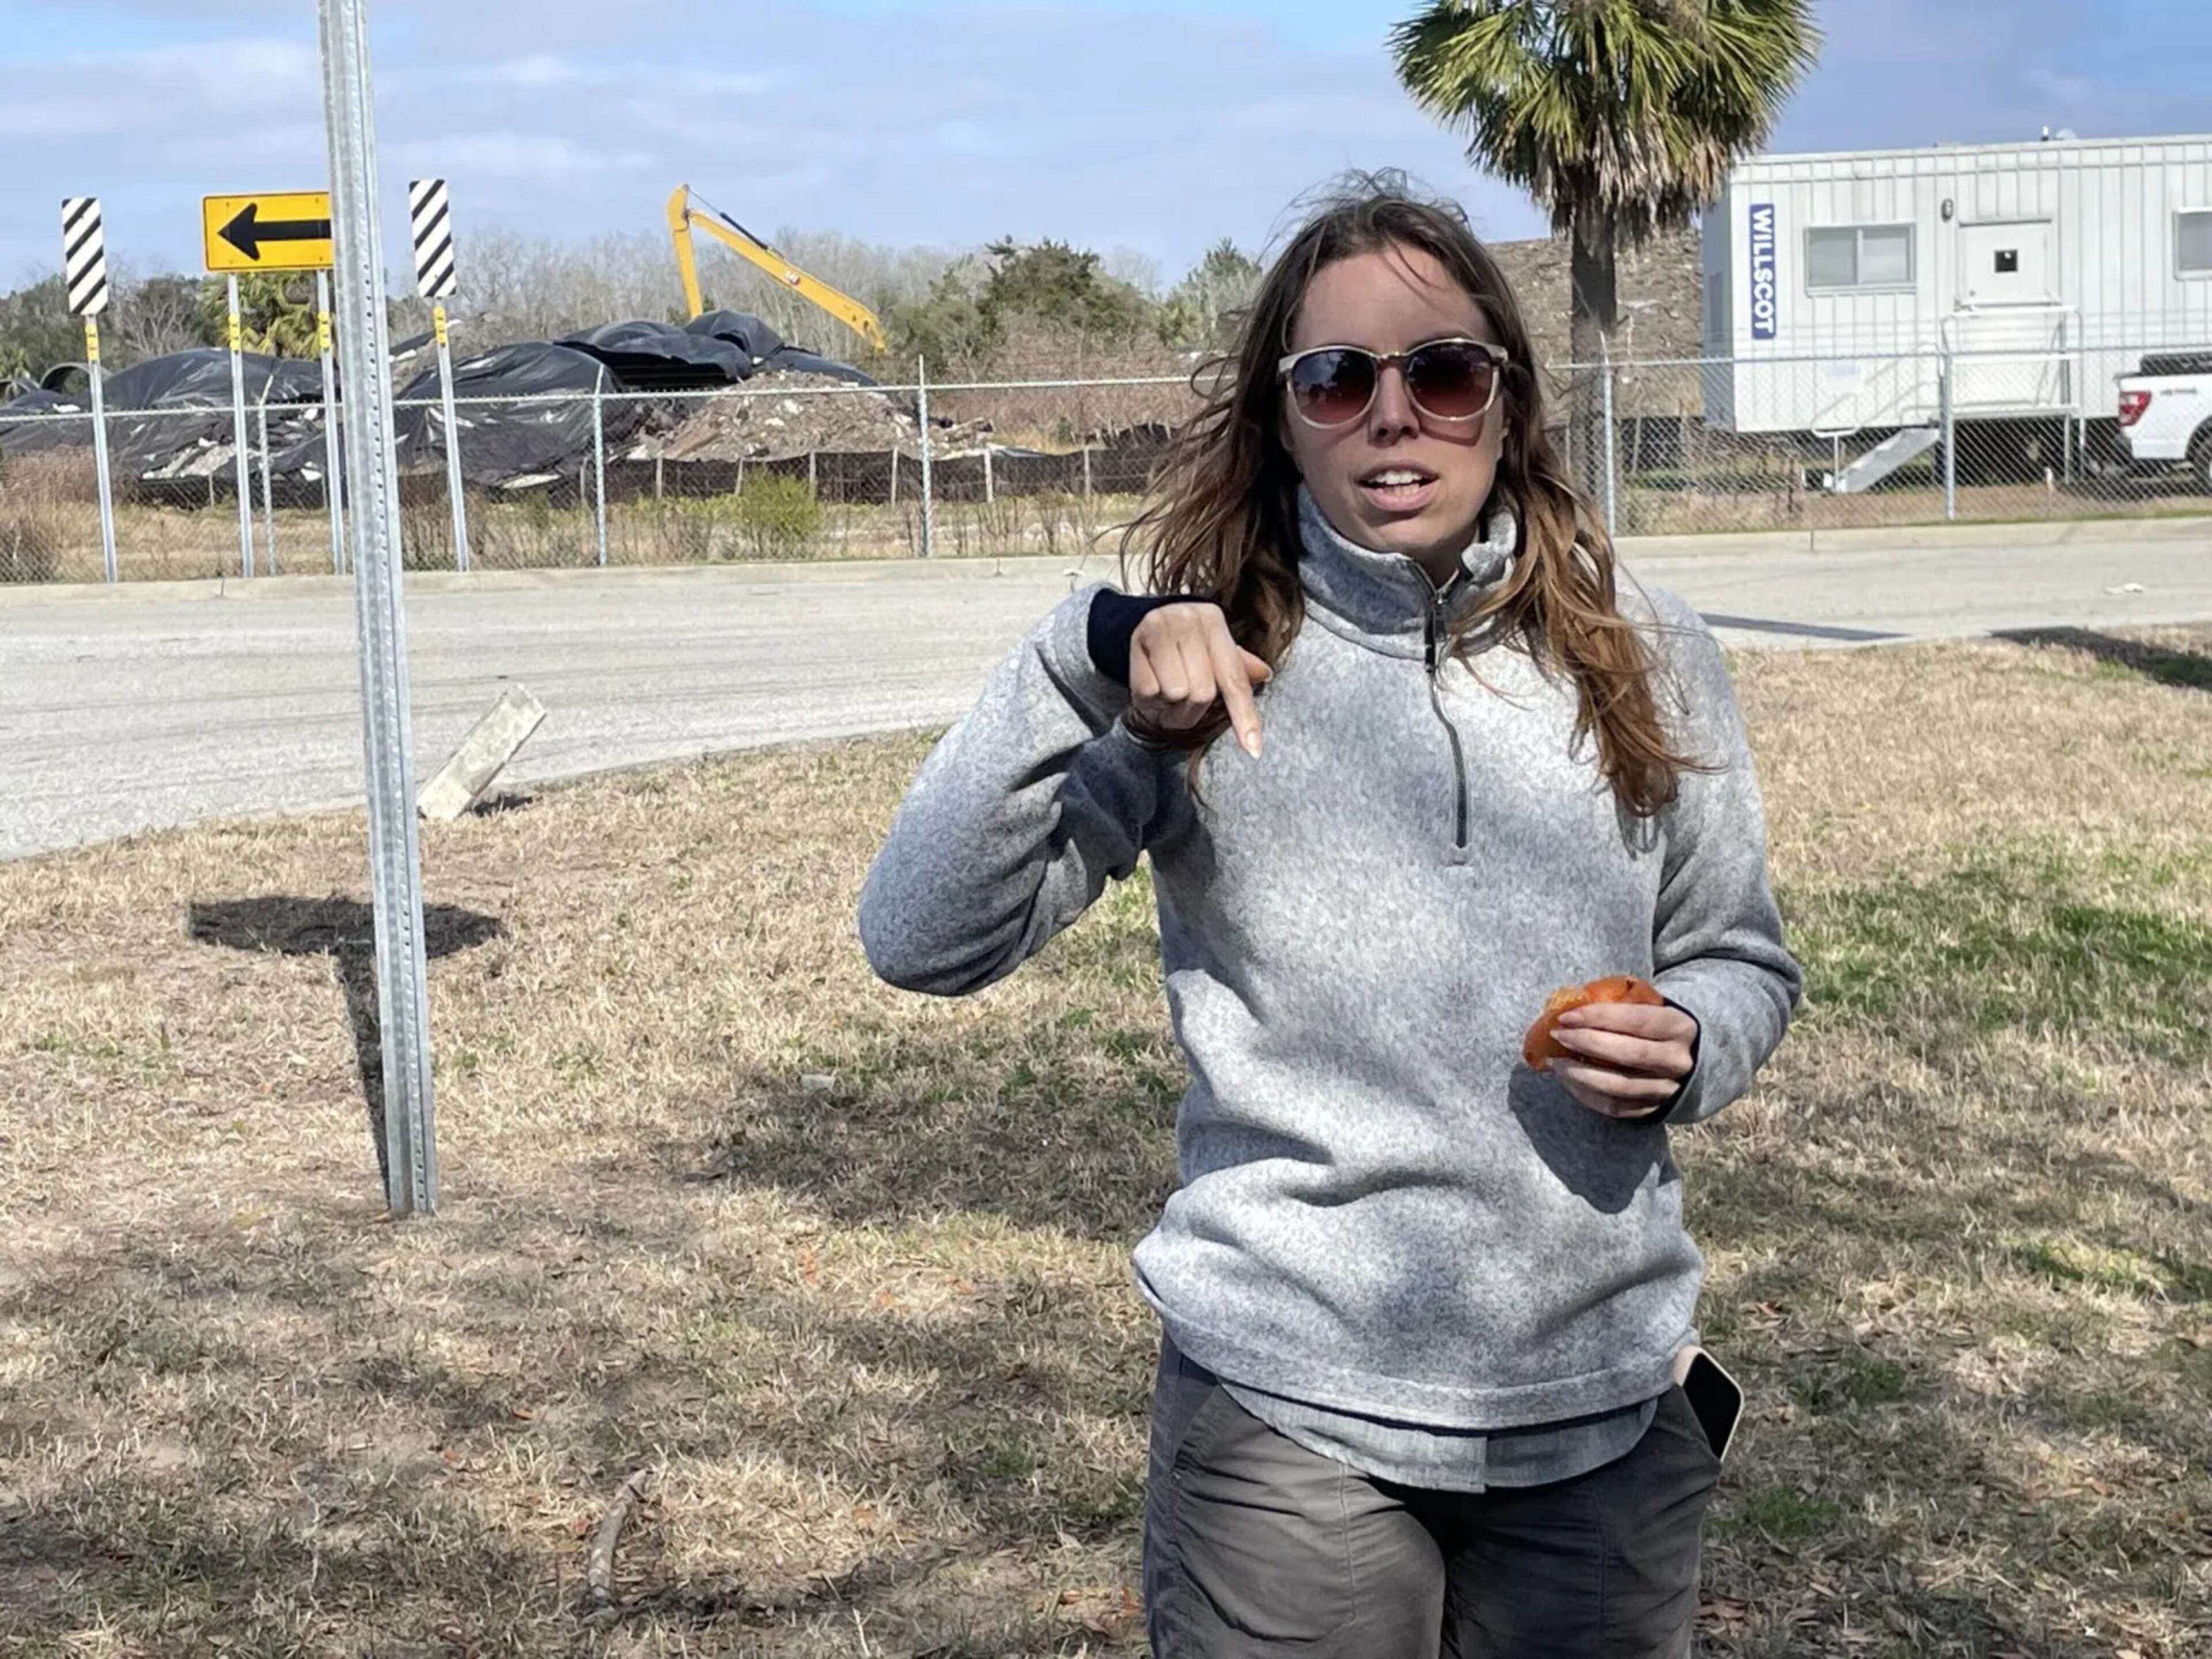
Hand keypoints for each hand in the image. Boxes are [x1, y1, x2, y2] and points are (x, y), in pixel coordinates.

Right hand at [1128, 602, 1271, 756]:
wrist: (1145, 625)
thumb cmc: (1186, 645)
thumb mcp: (1213, 651)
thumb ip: (1237, 668)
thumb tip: (1265, 674)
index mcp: (1213, 620)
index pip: (1234, 679)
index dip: (1244, 717)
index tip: (1253, 751)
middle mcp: (1189, 619)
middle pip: (1203, 692)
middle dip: (1193, 708)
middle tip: (1182, 700)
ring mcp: (1161, 627)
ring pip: (1177, 692)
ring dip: (1170, 703)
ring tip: (1165, 689)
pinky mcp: (1137, 641)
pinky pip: (1150, 690)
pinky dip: (1150, 697)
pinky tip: (1151, 683)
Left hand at [1549, 1000, 1698, 1119]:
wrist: (1689, 1057)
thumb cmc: (1655, 1025)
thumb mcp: (1650, 1005)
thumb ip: (1620, 1003)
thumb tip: (1572, 1003)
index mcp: (1680, 1027)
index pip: (1637, 1020)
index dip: (1599, 1016)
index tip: (1567, 1016)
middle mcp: (1677, 1060)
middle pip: (1629, 1054)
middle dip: (1587, 1043)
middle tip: (1558, 1036)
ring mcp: (1667, 1089)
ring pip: (1620, 1086)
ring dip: (1581, 1074)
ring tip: (1556, 1062)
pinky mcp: (1653, 1109)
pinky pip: (1615, 1107)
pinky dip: (1587, 1095)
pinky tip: (1569, 1081)